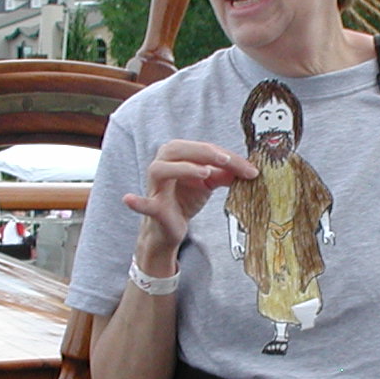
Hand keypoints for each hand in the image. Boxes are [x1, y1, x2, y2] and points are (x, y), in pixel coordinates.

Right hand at [124, 140, 256, 267]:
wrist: (170, 228)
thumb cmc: (185, 199)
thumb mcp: (209, 183)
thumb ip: (225, 174)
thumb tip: (249, 169)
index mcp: (176, 156)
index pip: (202, 149)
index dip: (226, 156)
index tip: (250, 168)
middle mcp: (162, 166)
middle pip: (177, 149)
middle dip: (204, 152)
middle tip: (226, 160)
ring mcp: (155, 187)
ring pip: (160, 169)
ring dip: (183, 168)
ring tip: (205, 173)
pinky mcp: (153, 208)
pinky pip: (143, 204)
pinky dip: (136, 202)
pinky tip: (129, 199)